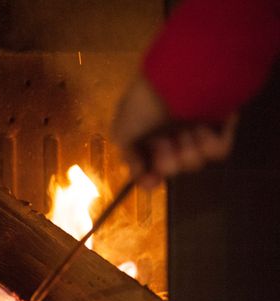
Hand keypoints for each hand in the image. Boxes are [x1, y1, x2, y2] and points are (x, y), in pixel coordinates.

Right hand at [111, 75, 236, 188]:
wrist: (177, 80)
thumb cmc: (142, 105)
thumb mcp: (122, 132)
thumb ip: (129, 158)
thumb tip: (143, 176)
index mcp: (148, 134)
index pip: (150, 166)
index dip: (150, 175)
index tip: (152, 179)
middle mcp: (171, 133)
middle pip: (173, 168)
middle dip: (168, 158)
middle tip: (164, 141)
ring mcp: (196, 131)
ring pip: (195, 162)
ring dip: (188, 149)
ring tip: (185, 130)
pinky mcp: (220, 127)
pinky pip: (217, 152)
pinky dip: (209, 144)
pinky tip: (203, 129)